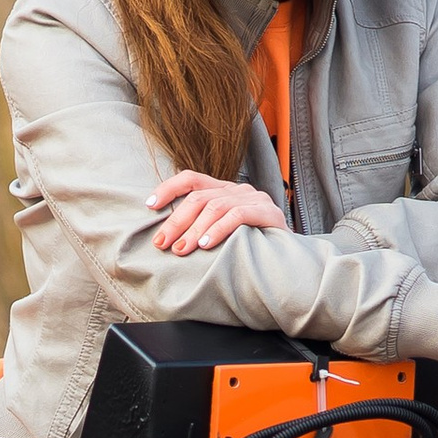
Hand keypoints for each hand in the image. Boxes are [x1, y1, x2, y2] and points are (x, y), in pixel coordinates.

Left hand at [150, 169, 286, 257]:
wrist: (288, 258)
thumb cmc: (249, 248)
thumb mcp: (219, 234)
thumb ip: (198, 228)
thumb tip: (166, 236)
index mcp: (223, 190)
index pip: (191, 179)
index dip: (168, 189)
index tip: (149, 206)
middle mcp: (237, 189)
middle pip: (198, 197)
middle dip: (176, 221)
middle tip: (162, 243)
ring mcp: (254, 198)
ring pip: (215, 206)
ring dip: (194, 229)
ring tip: (182, 249)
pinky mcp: (268, 212)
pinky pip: (237, 215)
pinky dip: (218, 230)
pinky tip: (205, 244)